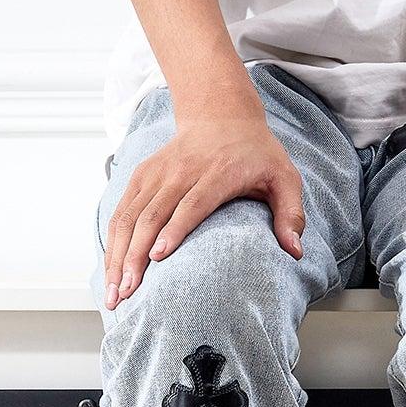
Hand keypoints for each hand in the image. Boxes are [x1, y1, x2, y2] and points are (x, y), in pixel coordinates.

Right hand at [103, 111, 305, 305]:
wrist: (222, 114)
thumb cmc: (257, 153)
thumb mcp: (284, 177)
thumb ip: (291, 214)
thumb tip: (295, 252)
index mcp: (216, 173)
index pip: (191, 204)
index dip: (174, 230)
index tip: (158, 257)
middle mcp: (180, 171)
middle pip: (152, 215)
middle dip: (135, 255)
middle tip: (126, 292)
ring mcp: (157, 173)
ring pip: (130, 215)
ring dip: (118, 254)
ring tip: (113, 291)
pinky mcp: (142, 175)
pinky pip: (122, 209)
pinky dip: (113, 239)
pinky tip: (110, 269)